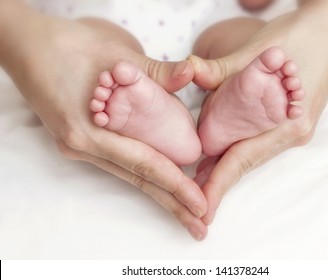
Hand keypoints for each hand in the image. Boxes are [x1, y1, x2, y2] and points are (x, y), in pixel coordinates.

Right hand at [0, 2, 206, 239]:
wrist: (27, 45)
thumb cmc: (69, 45)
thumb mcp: (116, 55)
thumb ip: (156, 71)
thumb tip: (191, 74)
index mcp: (89, 131)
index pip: (142, 164)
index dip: (174, 185)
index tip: (200, 205)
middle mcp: (82, 146)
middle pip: (137, 179)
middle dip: (172, 204)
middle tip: (200, 227)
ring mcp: (78, 145)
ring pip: (128, 173)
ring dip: (159, 191)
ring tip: (186, 210)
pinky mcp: (79, 139)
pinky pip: (116, 161)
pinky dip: (142, 172)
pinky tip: (160, 180)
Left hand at [191, 0, 327, 223]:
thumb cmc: (295, 37)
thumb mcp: (255, 51)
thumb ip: (219, 68)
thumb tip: (188, 72)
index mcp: (287, 123)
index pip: (243, 160)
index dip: (219, 184)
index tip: (202, 208)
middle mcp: (292, 132)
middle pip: (247, 162)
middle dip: (219, 182)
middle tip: (192, 202)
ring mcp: (292, 128)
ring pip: (252, 153)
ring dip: (226, 166)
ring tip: (200, 182)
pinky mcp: (289, 121)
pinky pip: (258, 142)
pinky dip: (237, 150)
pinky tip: (220, 155)